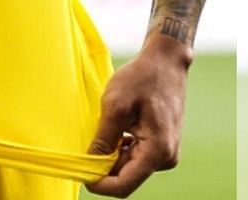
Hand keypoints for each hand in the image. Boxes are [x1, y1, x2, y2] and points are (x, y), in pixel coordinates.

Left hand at [86, 34, 189, 196]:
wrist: (165, 62)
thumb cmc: (142, 78)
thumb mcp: (115, 106)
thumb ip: (103, 139)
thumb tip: (90, 165)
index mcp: (157, 151)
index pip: (124, 186)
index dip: (100, 184)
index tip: (81, 172)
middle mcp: (165, 158)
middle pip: (126, 176)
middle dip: (104, 165)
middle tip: (90, 139)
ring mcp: (165, 153)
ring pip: (129, 166)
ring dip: (112, 153)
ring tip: (108, 125)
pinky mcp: (161, 145)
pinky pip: (135, 156)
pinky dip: (121, 146)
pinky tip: (119, 126)